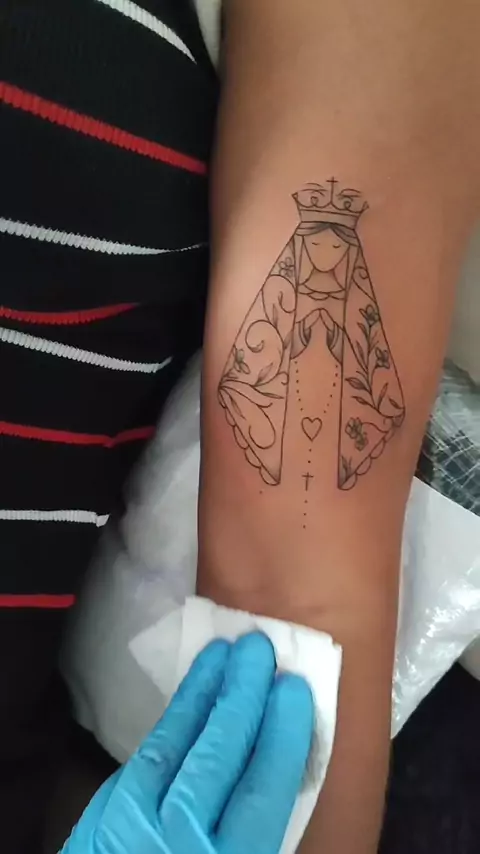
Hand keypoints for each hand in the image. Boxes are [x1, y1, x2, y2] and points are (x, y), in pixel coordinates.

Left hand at [61, 633, 313, 853]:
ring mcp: (135, 824)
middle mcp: (183, 840)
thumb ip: (257, 821)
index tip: (293, 685)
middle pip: (218, 753)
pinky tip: (187, 693)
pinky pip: (146, 753)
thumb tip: (276, 745)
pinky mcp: (105, 813)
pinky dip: (171, 717)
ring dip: (200, 690)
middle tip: (258, 646)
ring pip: (175, 742)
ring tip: (222, 651)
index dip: (282, 731)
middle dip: (241, 693)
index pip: (263, 787)